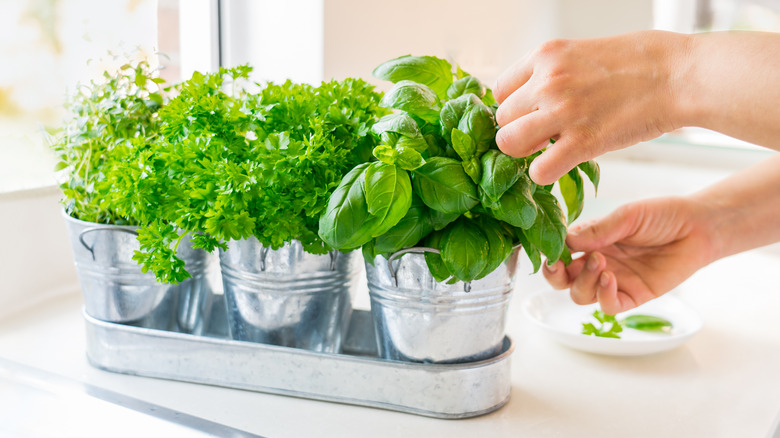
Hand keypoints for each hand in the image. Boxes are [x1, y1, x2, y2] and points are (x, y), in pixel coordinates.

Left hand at [493, 31, 688, 184]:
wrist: (679, 75)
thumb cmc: (640, 62)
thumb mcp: (584, 52)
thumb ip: (554, 73)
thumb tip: (533, 97)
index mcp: (546, 55)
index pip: (500, 91)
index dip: (514, 108)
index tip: (531, 116)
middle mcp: (547, 81)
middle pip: (502, 120)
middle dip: (518, 131)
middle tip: (543, 136)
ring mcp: (562, 111)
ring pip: (508, 144)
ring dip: (524, 153)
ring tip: (547, 150)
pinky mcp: (582, 142)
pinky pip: (538, 170)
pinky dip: (544, 174)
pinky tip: (561, 165)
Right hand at [542, 197, 717, 313]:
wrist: (698, 228)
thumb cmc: (662, 216)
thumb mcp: (626, 216)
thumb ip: (597, 230)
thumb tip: (565, 240)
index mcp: (590, 241)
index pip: (559, 252)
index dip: (550, 253)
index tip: (548, 249)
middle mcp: (597, 262)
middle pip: (562, 280)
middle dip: (555, 275)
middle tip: (560, 264)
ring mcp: (614, 281)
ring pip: (580, 295)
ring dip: (583, 281)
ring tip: (600, 262)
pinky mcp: (633, 296)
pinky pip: (608, 306)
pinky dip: (603, 296)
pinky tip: (610, 279)